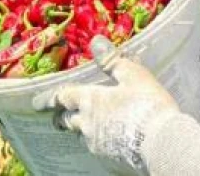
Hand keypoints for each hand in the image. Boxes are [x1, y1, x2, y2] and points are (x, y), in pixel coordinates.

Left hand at [32, 36, 180, 173]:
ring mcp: (97, 143)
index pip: (62, 97)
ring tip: (82, 126)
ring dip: (79, 129)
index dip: (49, 98)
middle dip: (60, 117)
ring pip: (80, 135)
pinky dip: (96, 139)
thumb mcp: (132, 75)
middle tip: (56, 117)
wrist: (163, 143)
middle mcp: (87, 123)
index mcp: (90, 100)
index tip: (37, 102)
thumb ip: (112, 60)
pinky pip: (96, 146)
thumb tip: (95, 41)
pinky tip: (105, 138)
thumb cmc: (147, 104)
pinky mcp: (109, 157)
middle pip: (66, 120)